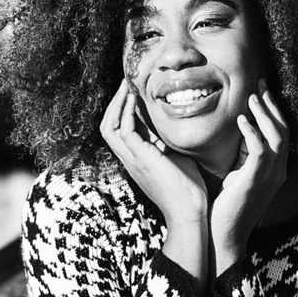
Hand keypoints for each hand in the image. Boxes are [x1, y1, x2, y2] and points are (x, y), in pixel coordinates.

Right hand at [100, 79, 209, 234]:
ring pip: (109, 127)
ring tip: (128, 86)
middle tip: (126, 84)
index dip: (122, 111)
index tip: (134, 92)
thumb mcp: (176, 158)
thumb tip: (175, 124)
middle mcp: (129, 159)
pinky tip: (137, 100)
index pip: (119, 131)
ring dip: (118, 104)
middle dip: (115, 103)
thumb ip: (168, 142)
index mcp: (136, 160)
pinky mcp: (141, 158)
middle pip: (107, 127)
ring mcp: (133, 160)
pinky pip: (125, 130)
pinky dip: (128, 112)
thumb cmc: (188, 189)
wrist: (190, 212)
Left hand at [210, 92, 289, 271]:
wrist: (224, 235)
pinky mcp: (255, 181)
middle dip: (272, 104)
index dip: (273, 110)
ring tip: (252, 96)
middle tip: (260, 82)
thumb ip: (241, 155)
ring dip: (264, 114)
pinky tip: (241, 120)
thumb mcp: (236, 174)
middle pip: (284, 129)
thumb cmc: (225, 206)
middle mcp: (278, 171)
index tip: (261, 90)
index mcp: (275, 169)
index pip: (281, 133)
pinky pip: (260, 151)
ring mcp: (270, 177)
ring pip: (277, 136)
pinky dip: (252, 132)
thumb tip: (234, 130)